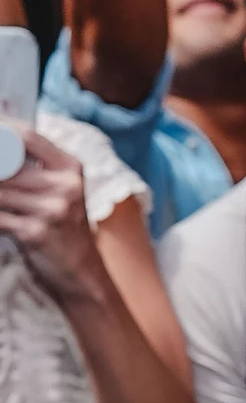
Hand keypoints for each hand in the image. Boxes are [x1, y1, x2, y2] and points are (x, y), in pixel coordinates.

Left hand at [0, 128, 108, 301]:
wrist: (81, 272)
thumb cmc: (62, 229)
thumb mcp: (60, 192)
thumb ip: (34, 169)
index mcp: (70, 169)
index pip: (28, 137)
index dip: (1, 131)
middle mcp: (65, 186)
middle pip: (5, 164)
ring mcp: (51, 209)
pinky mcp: (34, 233)